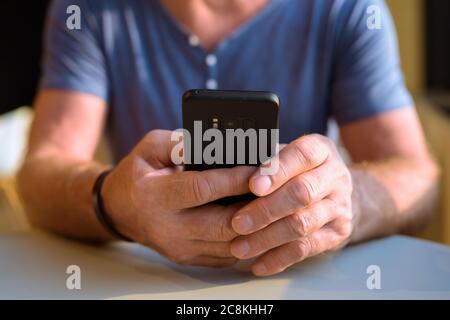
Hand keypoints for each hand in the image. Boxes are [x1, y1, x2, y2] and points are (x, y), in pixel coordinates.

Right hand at [102, 130, 254, 266]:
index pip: (202, 189)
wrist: (120, 209)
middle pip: (223, 225)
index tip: (258, 167)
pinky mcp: (188, 259)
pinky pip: (225, 255)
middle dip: (254, 207)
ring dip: (255, 226)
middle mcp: (166, 228)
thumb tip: (217, 143)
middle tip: (274, 189)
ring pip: (229, 244)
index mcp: (154, 195)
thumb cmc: (139, 173)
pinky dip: (245, 239)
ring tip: (269, 204)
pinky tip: (255, 221)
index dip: (234, 179)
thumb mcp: (151, 147)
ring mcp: (178, 248)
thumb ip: (181, 141)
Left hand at [230, 134, 354, 275]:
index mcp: (320, 150)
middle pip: (302, 193)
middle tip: (237, 223)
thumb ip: (262, 157)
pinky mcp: (338, 233)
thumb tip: (225, 164)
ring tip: (239, 247)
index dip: (277, 170)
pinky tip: (257, 265)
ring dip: (267, 238)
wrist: (334, 193)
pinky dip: (279, 258)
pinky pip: (307, 249)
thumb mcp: (284, 155)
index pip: (302, 155)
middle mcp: (335, 176)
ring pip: (302, 224)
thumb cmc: (296, 170)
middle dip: (266, 210)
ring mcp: (340, 206)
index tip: (252, 185)